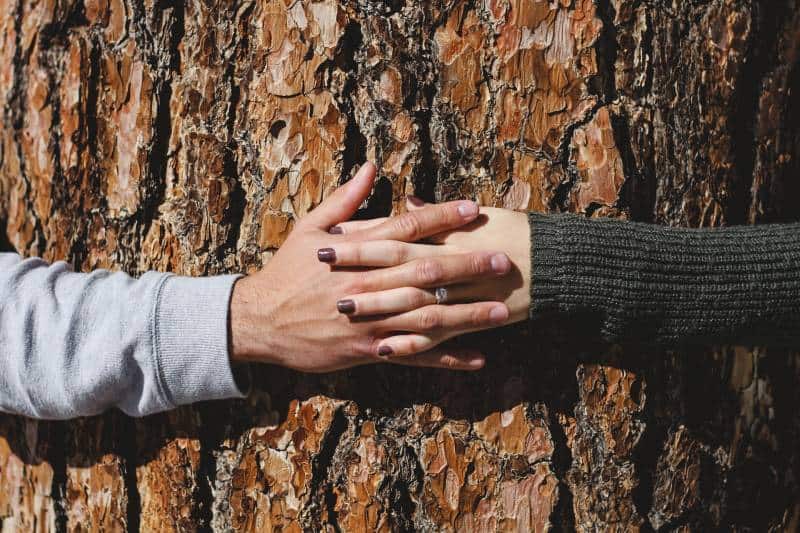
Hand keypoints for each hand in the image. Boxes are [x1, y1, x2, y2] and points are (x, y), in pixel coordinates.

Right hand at [229, 163, 512, 371]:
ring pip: (426, 317)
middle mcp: (368, 286)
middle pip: (425, 274)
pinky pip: (414, 355)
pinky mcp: (369, 350)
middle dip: (467, 266)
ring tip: (502, 310)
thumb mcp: (309, 228)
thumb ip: (344, 200)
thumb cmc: (287, 270)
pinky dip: (446, 357)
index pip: (406, 229)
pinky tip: (477, 357)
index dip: (442, 218)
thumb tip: (371, 166)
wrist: (260, 320)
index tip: (473, 210)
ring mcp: (371, 321)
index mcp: (356, 252)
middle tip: (502, 261)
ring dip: (467, 314)